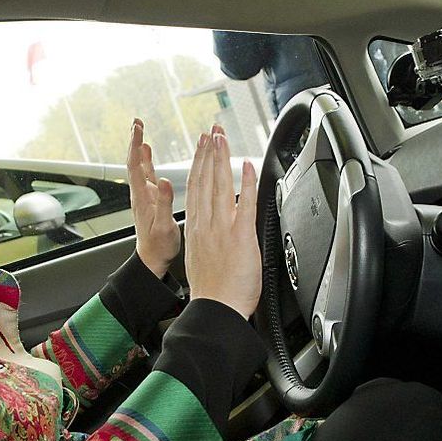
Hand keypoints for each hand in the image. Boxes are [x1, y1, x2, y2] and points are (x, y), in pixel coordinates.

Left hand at [127, 118, 179, 278]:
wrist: (152, 258)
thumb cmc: (158, 245)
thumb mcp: (164, 226)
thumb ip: (164, 203)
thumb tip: (164, 181)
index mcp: (142, 198)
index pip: (135, 166)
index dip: (135, 146)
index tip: (138, 129)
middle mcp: (141, 193)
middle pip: (134, 161)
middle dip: (135, 140)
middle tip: (137, 122)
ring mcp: (144, 194)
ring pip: (139, 165)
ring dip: (138, 146)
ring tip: (139, 129)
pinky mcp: (150, 197)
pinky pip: (146, 173)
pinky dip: (145, 159)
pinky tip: (147, 150)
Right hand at [183, 125, 260, 318]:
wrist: (217, 308)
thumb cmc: (213, 292)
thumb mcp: (202, 260)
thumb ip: (207, 241)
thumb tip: (213, 233)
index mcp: (195, 229)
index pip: (195, 189)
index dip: (198, 165)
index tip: (201, 148)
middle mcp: (205, 224)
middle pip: (205, 180)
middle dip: (208, 153)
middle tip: (212, 132)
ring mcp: (222, 228)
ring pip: (219, 185)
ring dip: (221, 159)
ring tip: (222, 138)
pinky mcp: (240, 236)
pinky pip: (243, 204)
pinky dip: (244, 183)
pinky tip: (246, 166)